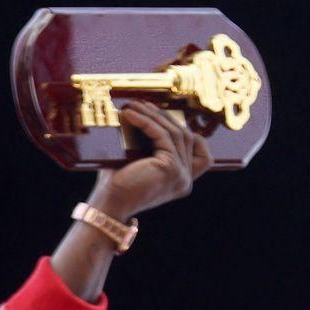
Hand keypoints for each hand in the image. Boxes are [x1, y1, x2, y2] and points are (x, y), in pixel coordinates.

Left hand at [86, 100, 210, 219]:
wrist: (109, 205)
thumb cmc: (117, 185)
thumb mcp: (139, 163)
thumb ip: (149, 146)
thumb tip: (144, 118)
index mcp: (181, 181)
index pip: (201, 153)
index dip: (188, 132)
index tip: (164, 118)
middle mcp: (185, 180)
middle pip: (186, 136)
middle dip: (164, 117)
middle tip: (143, 104)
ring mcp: (181, 175)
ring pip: (175, 133)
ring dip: (154, 115)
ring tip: (134, 105)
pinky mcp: (171, 168)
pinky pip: (162, 136)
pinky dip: (146, 121)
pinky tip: (130, 114)